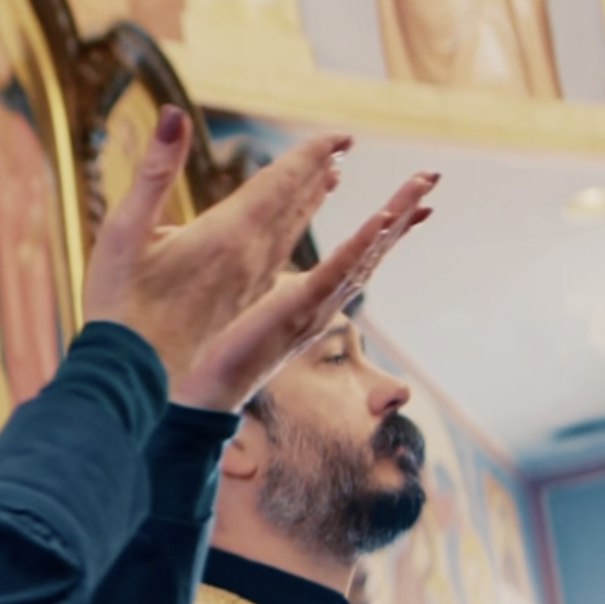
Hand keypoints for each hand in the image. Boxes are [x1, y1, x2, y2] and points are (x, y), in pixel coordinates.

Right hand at [85, 107, 353, 403]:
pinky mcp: (240, 308)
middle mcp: (250, 260)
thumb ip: (154, 171)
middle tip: (342, 147)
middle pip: (295, 206)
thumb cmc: (118, 305)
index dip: (310, 154)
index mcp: (228, 235)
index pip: (280, 182)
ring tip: (330, 182)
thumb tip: (172, 114)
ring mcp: (249, 287)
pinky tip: (292, 241)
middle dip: (318, 173)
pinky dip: (295, 241)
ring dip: (312, 205)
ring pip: (293, 236)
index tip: (340, 134)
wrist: (127, 377)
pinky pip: (282, 265)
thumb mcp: (123, 231)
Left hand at [171, 173, 436, 409]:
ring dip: (393, 218)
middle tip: (431, 174)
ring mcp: (314, 306)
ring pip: (364, 254)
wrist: (207, 395)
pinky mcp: (297, 311)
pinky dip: (360, 246)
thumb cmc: (222, 354)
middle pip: (373, 250)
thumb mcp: (253, 310)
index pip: (357, 254)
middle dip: (403, 211)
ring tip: (419, 185)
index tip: (412, 198)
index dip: (385, 226)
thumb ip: (267, 289)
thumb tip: (260, 269)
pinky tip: (382, 220)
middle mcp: (322, 301)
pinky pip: (335, 273)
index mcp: (312, 297)